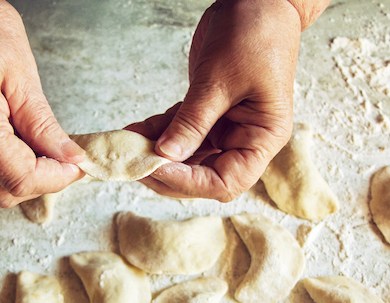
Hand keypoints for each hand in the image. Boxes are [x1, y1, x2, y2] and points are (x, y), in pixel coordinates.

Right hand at [0, 0, 83, 206]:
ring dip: (29, 178)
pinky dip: (15, 168)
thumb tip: (70, 159)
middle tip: (68, 160)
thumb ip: (44, 125)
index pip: (18, 176)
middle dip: (43, 183)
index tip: (78, 164)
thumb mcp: (23, 75)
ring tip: (50, 152)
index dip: (55, 178)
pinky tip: (31, 146)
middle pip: (4, 192)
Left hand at [126, 0, 304, 201]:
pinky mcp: (207, 112)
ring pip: (186, 157)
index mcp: (262, 138)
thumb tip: (165, 156)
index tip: (157, 166)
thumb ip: (193, 121)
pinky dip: (156, 133)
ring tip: (127, 147)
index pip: (225, 182)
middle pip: (202, 176)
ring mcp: (225, 128)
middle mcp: (245, 140)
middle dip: (167, 172)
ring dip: (156, 154)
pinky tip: (133, 131)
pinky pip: (179, 132)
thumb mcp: (219, 80)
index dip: (189, 181)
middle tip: (134, 163)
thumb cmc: (256, 33)